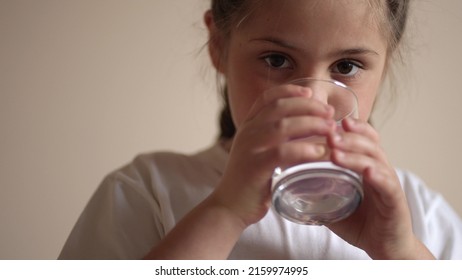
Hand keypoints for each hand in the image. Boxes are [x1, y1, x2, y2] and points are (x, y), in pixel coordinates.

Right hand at [209, 84, 335, 226]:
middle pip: (281, 107)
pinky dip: (305, 150)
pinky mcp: (256, 166)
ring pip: (284, 126)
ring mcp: (250, 148)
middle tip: (329, 113)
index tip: (309, 92)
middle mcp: (247, 132)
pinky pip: (283, 152)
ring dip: (312, 124)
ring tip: (331, 129)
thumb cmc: (250, 181)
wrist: (229, 206)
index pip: (267, 98)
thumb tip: (306, 127)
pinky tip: (320, 152)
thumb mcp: (257, 152)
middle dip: (309, 106)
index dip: (289, 90)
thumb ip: (274, 138)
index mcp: (248, 126)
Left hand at [326, 118, 434, 258]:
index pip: (364, 139)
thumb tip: (291, 183)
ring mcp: (389, 185)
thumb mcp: (335, 202)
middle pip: (369, 145)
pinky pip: (387, 186)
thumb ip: (318, 191)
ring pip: (376, 162)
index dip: (352, 128)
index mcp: (367, 167)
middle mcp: (380, 171)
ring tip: (336, 152)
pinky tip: (366, 172)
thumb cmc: (361, 223)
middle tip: (329, 135)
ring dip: (356, 155)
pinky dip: (378, 176)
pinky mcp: (396, 202)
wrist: (386, 247)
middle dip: (348, 138)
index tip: (332, 121)